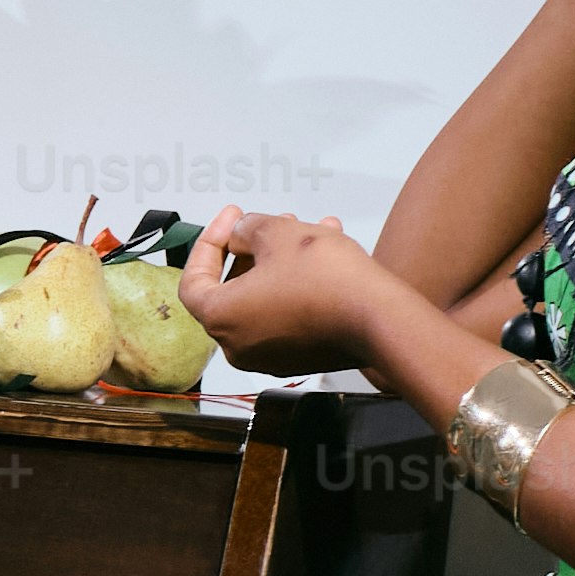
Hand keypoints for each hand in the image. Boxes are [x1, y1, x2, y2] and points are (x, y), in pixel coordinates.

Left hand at [181, 210, 406, 382]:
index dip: (209, 242)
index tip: (231, 218)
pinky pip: (286, 313)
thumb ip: (248, 228)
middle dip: (250, 249)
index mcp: (220, 319)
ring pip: (264, 297)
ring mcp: (269, 356)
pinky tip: (323, 255)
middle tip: (266, 222)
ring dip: (279, 261)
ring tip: (302, 230)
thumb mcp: (278, 233)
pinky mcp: (300, 357)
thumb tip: (242, 233)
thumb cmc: (327, 281)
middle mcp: (239, 346)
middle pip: (231, 288)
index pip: (193, 280)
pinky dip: (296, 284)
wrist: (381, 318)